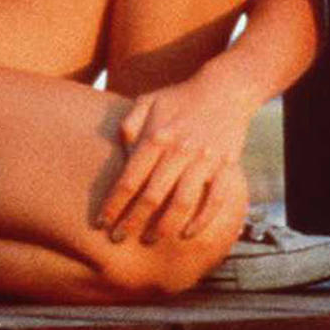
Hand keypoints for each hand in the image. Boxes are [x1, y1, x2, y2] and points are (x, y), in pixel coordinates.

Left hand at [98, 71, 254, 245]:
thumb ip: (127, 125)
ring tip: (150, 240)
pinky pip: (215, 200)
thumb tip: (118, 154)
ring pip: (182, 203)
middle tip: (118, 240)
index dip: (114, 205)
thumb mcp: (148, 101)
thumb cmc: (181, 98)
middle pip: (152, 197)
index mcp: (157, 137)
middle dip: (132, 223)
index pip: (130, 180)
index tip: (102, 223)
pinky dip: (202, 221)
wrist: (227, 88)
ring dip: (164, 227)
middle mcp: (180, 150)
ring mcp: (206, 160)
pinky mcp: (227, 166)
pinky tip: (187, 234)